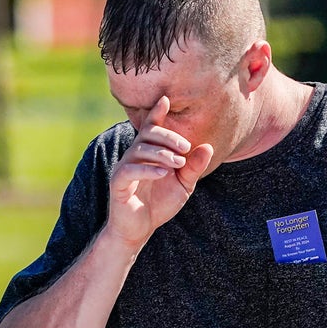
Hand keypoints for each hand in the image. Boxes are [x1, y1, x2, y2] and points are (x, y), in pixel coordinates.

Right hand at [104, 96, 213, 247]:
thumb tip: (208, 147)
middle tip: (186, 147)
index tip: (166, 98)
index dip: (156, 112)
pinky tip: (163, 173)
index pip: (151, 127)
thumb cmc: (159, 203)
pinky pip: (130, 170)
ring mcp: (125, 168)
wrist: (140, 228)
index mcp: (149, 152)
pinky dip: (147, 170)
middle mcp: (134, 155)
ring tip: (178, 163)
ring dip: (162, 154)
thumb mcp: (183, 185)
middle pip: (148, 134)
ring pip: (140, 150)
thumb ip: (193, 167)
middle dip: (168, 136)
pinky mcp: (118, 183)